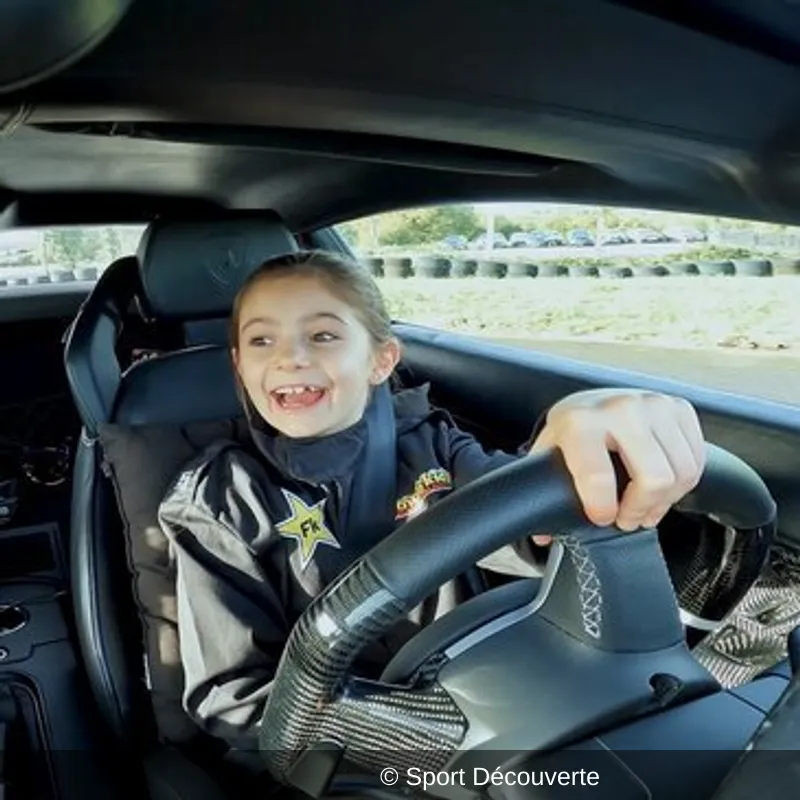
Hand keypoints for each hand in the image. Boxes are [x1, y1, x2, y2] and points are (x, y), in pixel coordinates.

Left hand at [528, 388, 704, 543]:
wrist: (589, 401)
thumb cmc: (572, 432)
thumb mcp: (550, 457)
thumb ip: (544, 494)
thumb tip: (541, 536)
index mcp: (581, 422)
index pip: (599, 477)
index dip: (603, 510)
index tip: (602, 518)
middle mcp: (621, 409)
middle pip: (654, 479)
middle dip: (640, 510)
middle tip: (626, 519)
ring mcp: (655, 405)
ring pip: (680, 473)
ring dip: (663, 500)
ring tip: (643, 505)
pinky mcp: (680, 409)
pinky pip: (695, 462)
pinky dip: (682, 484)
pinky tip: (661, 486)